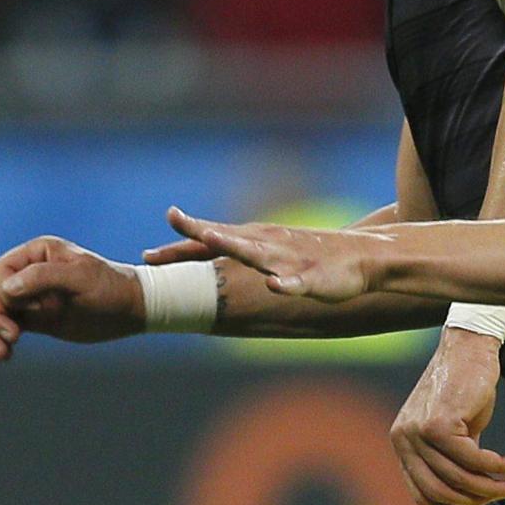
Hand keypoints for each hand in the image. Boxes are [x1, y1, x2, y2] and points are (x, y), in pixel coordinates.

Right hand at [0, 234, 145, 358]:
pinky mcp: (35, 318)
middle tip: (11, 336)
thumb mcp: (80, 278)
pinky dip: (0, 340)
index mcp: (37, 253)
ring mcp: (30, 296)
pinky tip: (4, 355)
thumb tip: (7, 287)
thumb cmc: (110, 287)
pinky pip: (7, 327)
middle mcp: (29, 272)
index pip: (1, 271)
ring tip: (2, 353)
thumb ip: (43, 278)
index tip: (18, 309)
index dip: (2, 292)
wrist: (132, 308)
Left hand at [165, 207, 380, 301]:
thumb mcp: (265, 253)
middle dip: (199, 231)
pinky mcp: (312, 277)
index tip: (146, 257)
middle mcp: (264, 245)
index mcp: (251, 242)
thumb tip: (198, 258)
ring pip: (257, 253)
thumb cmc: (305, 257)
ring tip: (212, 239)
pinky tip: (274, 285)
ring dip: (234, 246)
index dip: (178, 247)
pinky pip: (297, 281)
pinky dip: (285, 283)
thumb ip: (234, 254)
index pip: (208, 242)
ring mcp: (287, 260)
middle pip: (225, 238)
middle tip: (173, 219)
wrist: (358, 258)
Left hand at [389, 326, 504, 504]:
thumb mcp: (454, 430)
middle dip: (476, 501)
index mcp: (402, 443)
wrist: (469, 348)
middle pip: (439, 490)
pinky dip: (499, 467)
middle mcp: (403, 439)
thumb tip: (473, 496)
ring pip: (459, 477)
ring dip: (494, 486)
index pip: (421, 492)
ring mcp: (418, 432)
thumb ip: (454, 460)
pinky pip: (473, 459)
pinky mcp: (439, 424)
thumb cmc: (465, 388)